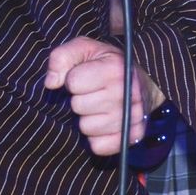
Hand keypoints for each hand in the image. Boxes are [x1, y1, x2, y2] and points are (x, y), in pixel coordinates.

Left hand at [44, 36, 162, 155]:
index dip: (72, 79)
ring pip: (86, 128)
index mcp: (114, 68)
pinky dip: (96, 137)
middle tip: (93, 92)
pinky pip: (98, 146)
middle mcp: (125, 94)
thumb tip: (51, 83)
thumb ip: (61, 57)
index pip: (73, 82)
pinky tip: (103, 122)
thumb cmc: (107, 63)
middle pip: (78, 106)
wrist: (144, 82)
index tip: (84, 76)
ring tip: (99, 106)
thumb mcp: (84, 48)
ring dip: (87, 118)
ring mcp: (131, 118)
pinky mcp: (133, 137)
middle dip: (80, 99)